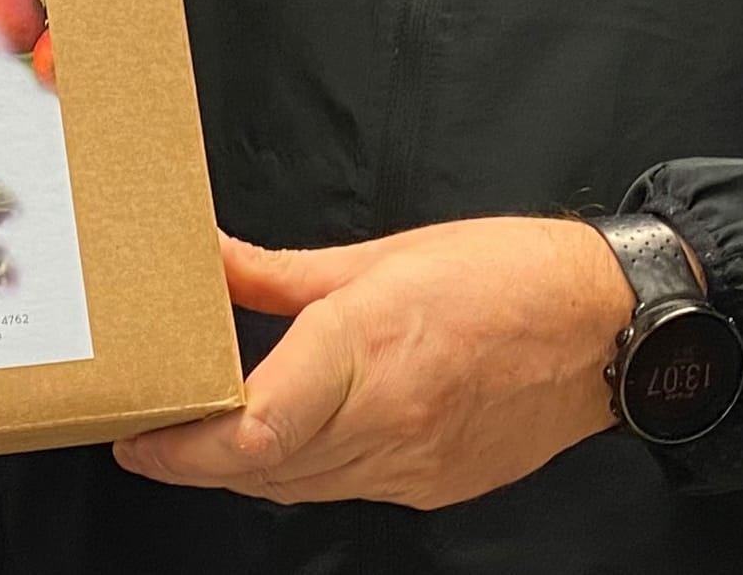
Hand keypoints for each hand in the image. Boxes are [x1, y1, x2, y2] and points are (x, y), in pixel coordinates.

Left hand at [114, 220, 630, 508]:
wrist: (606, 331)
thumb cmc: (507, 275)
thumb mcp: (382, 254)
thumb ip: (279, 273)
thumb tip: (207, 261)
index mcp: (369, 346)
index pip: (254, 429)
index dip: (182, 445)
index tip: (135, 433)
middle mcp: (387, 417)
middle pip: (260, 471)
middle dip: (191, 462)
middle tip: (142, 436)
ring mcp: (412, 463)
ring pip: (296, 489)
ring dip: (239, 472)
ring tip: (197, 438)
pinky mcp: (432, 484)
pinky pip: (343, 489)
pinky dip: (300, 472)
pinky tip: (284, 440)